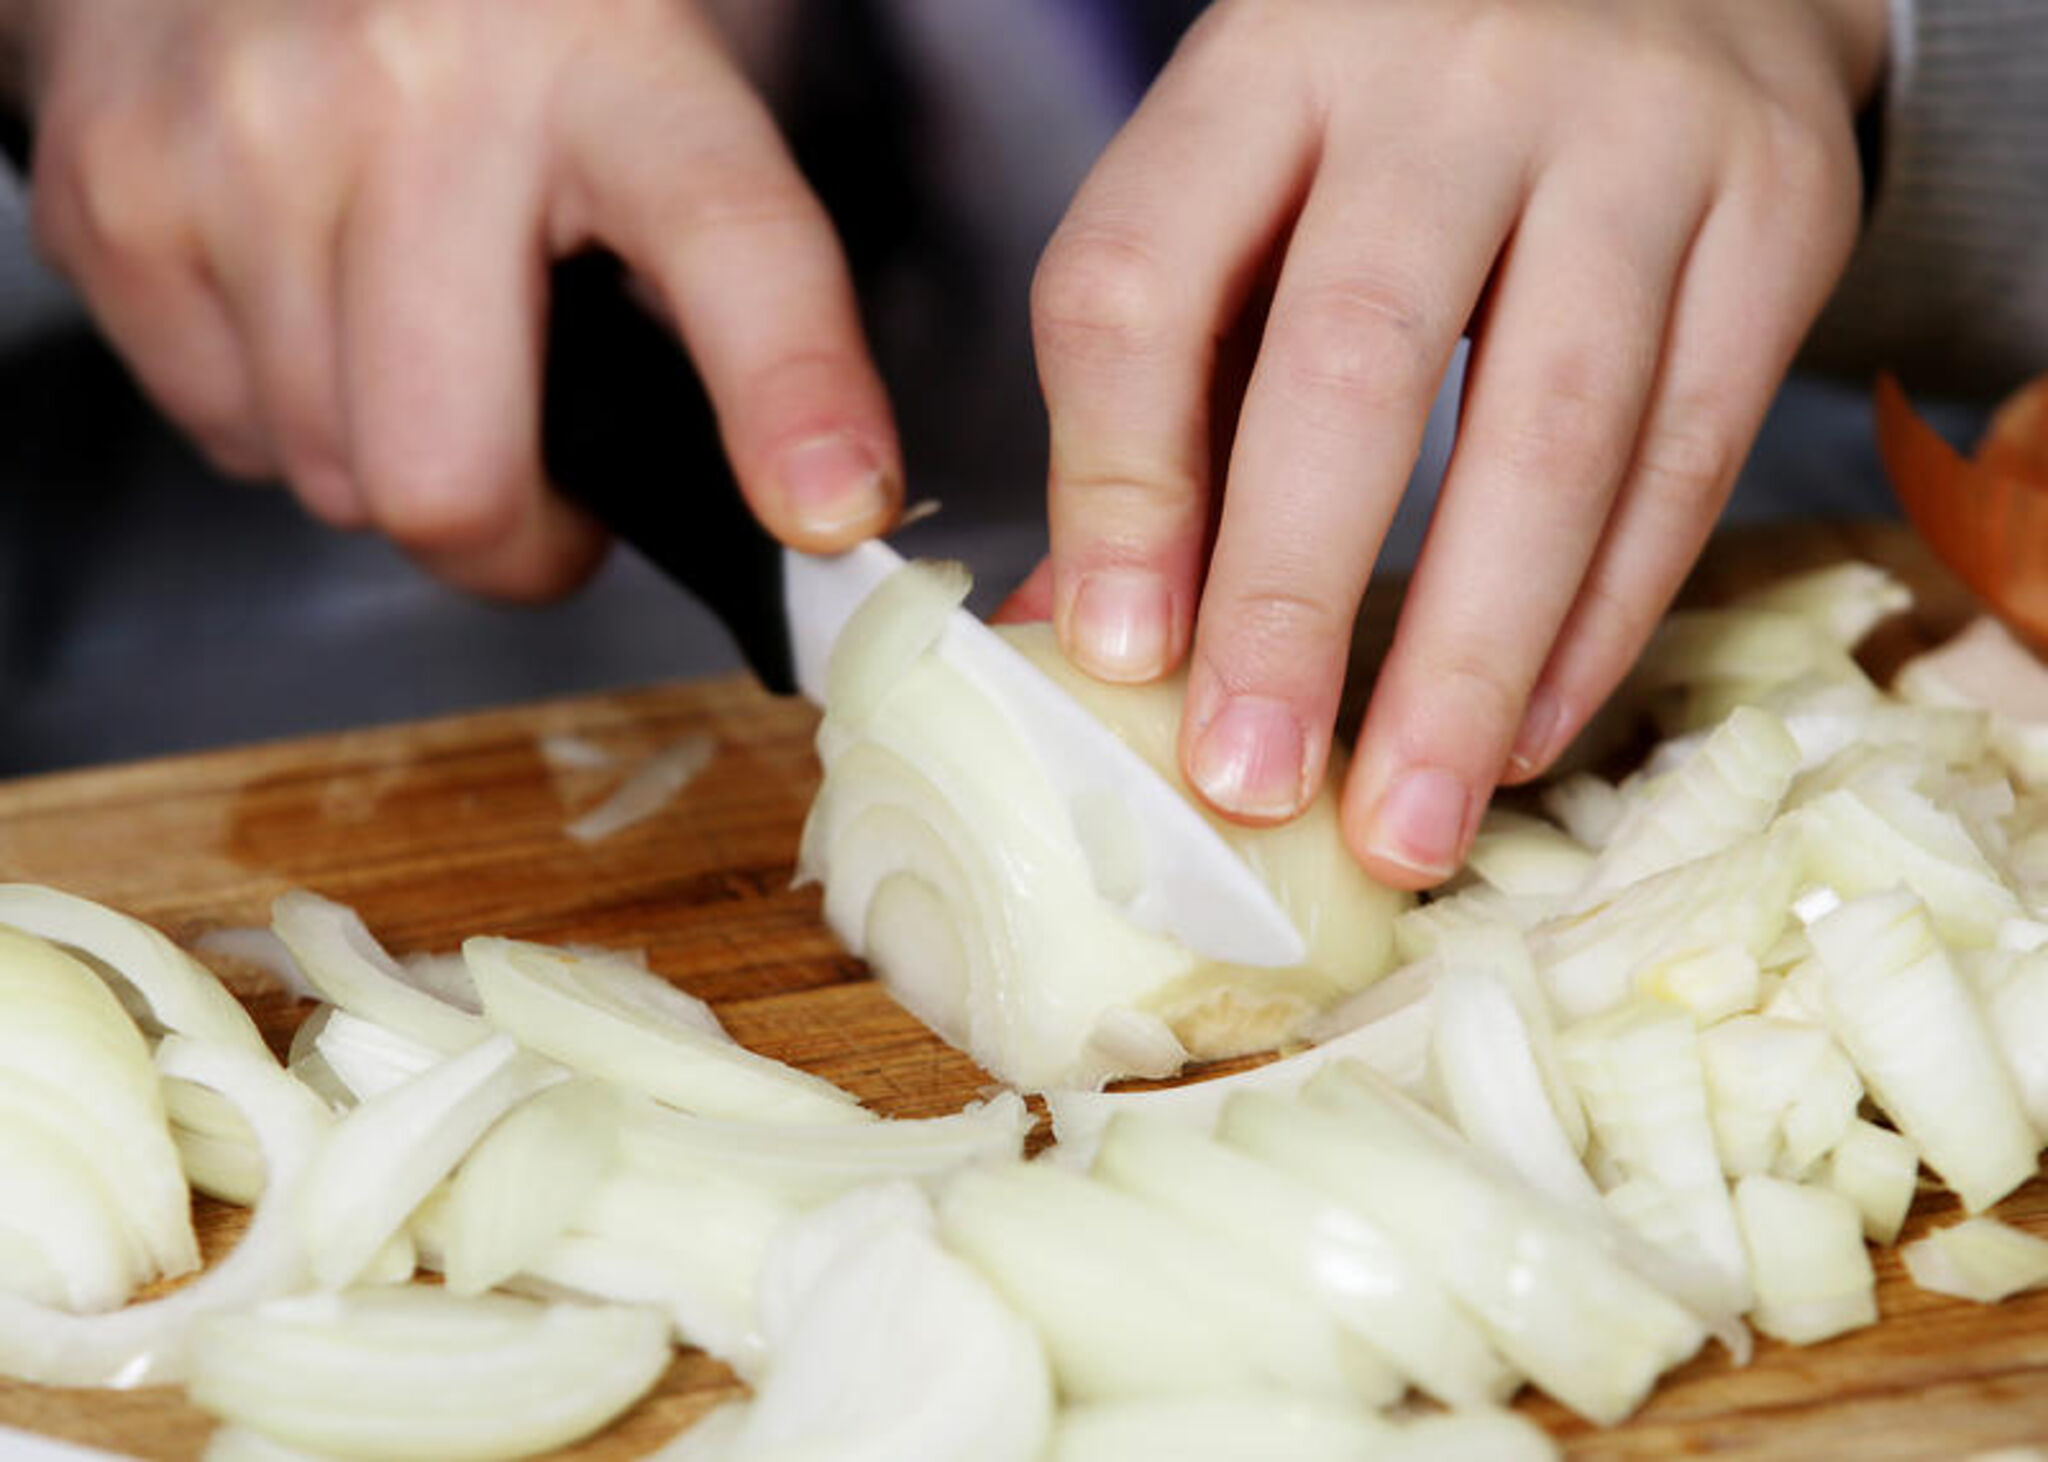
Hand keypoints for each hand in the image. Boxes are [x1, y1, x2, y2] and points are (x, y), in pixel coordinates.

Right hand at [18, 0, 899, 596]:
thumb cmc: (490, 37)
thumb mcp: (646, 99)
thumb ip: (722, 281)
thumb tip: (802, 493)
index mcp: (610, 61)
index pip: (729, 235)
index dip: (789, 390)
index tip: (831, 508)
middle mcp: (415, 88)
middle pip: (449, 478)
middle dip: (515, 541)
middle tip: (550, 495)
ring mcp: (241, 139)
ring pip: (333, 480)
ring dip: (392, 459)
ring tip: (417, 337)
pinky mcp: (112, 193)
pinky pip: (227, 435)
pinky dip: (282, 411)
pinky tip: (308, 294)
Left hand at [1032, 0, 1886, 887]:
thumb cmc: (1401, 123)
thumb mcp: (1256, 194)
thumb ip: (1170, 393)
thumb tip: (1081, 641)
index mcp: (1266, 61)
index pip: (1141, 281)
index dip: (1116, 488)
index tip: (1117, 660)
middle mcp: (1450, 81)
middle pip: (1352, 364)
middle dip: (1293, 601)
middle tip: (1250, 785)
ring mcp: (1637, 137)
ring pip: (1552, 434)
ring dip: (1467, 658)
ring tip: (1404, 825)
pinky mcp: (1779, 213)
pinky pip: (1688, 455)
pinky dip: (1603, 619)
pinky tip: (1521, 733)